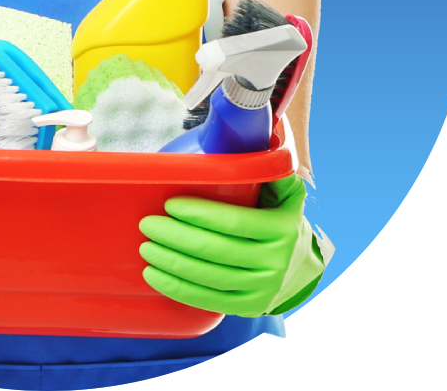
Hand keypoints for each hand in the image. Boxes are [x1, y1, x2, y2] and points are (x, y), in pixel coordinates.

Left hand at [139, 174, 325, 316]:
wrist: (300, 267)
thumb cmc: (279, 218)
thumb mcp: (286, 192)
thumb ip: (271, 169)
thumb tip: (259, 138)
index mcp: (281, 229)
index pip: (234, 222)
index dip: (199, 214)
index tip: (170, 204)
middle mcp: (274, 262)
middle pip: (215, 250)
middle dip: (176, 237)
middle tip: (148, 224)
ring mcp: (261, 289)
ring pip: (208, 276)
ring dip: (171, 262)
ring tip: (146, 246)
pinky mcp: (247, 307)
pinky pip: (207, 299)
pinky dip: (177, 288)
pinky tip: (154, 274)